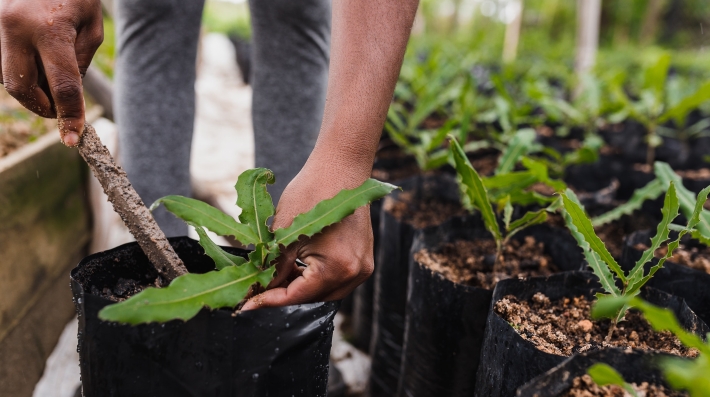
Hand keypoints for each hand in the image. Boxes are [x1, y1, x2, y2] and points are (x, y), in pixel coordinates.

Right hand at [0, 0, 102, 145]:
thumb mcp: (91, 26)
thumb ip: (79, 63)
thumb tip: (65, 97)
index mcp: (48, 28)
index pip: (62, 85)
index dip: (69, 115)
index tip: (73, 138)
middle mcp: (13, 27)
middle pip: (21, 88)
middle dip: (41, 105)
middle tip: (60, 108)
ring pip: (6, 77)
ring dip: (30, 85)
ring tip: (49, 68)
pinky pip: (0, 64)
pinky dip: (19, 70)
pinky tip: (34, 56)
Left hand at [242, 162, 374, 309]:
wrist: (340, 167)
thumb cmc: (312, 191)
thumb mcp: (284, 232)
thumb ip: (273, 266)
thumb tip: (257, 288)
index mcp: (337, 267)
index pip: (297, 296)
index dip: (268, 300)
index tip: (246, 305)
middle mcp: (354, 273)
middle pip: (313, 299)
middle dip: (285, 295)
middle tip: (257, 290)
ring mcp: (362, 268)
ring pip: (325, 292)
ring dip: (301, 289)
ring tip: (276, 278)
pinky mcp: (363, 260)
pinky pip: (336, 280)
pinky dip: (316, 279)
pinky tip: (297, 269)